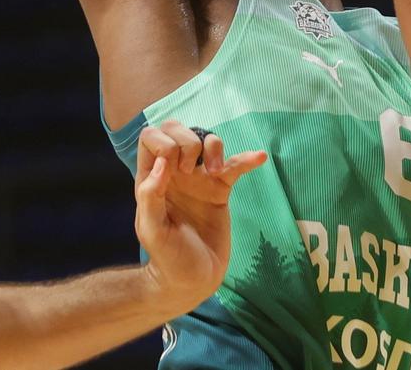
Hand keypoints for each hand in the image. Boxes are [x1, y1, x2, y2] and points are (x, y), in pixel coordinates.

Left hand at [133, 120, 267, 312]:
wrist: (193, 281)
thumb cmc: (167, 258)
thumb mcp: (153, 231)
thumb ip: (151, 197)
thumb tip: (162, 163)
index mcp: (152, 178)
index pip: (152, 137)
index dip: (165, 143)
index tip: (174, 170)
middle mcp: (174, 173)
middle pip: (178, 130)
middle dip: (187, 141)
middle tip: (189, 171)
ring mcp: (198, 180)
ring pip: (206, 141)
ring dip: (214, 147)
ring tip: (215, 172)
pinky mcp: (220, 190)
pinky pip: (235, 166)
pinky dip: (247, 159)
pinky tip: (259, 157)